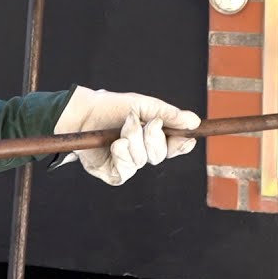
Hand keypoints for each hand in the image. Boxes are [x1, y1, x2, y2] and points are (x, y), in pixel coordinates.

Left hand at [52, 85, 200, 185]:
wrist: (83, 113)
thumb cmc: (113, 107)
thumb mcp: (143, 105)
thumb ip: (168, 114)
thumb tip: (193, 121)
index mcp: (153, 136)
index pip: (175, 146)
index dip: (182, 145)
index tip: (186, 138)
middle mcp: (142, 152)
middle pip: (160, 155)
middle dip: (153, 138)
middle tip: (146, 122)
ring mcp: (128, 164)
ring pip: (142, 161)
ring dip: (133, 141)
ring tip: (122, 128)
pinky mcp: (113, 173)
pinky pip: (126, 171)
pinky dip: (122, 155)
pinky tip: (115, 144)